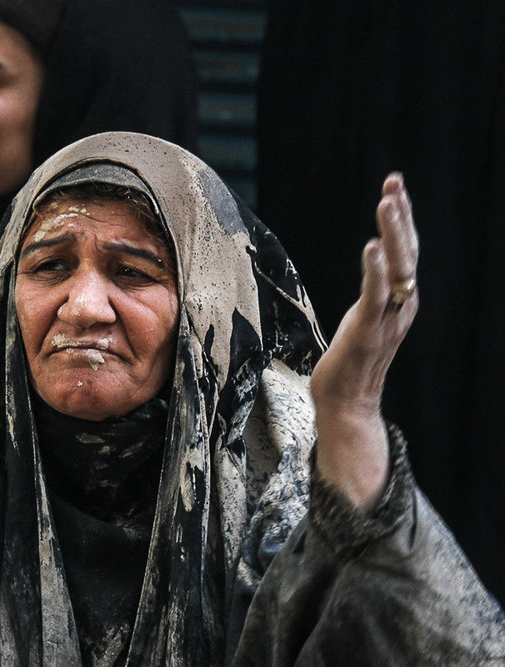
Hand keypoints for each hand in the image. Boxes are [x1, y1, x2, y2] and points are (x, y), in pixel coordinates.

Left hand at [311, 173, 418, 510]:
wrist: (347, 404)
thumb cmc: (350, 362)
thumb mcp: (363, 318)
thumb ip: (372, 292)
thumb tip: (372, 265)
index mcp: (400, 300)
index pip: (404, 251)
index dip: (403, 219)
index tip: (395, 186)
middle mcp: (401, 305)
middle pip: (407, 252)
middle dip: (401, 216)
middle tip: (394, 182)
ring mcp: (387, 318)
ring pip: (397, 268)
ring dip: (392, 233)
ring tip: (387, 202)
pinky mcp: (367, 331)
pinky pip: (375, 296)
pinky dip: (376, 271)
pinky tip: (371, 248)